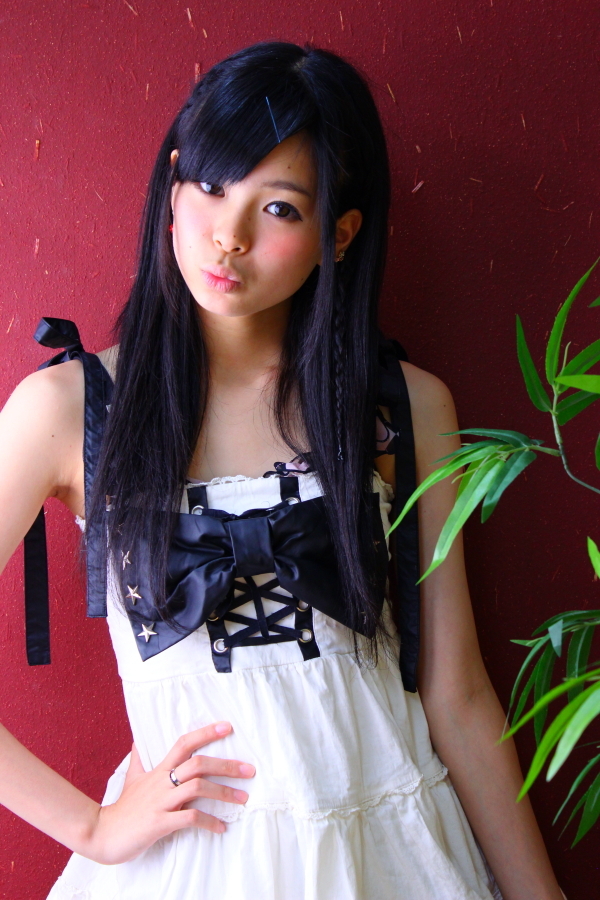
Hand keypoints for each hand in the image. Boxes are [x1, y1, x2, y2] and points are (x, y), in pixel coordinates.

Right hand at [82, 721, 254, 863]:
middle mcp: (161, 782)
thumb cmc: (122, 807)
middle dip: (226, 765)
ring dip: (224, 793)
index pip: (184, 743)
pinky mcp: (160, 823)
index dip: (206, 733)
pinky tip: (221, 827)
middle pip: (198, 763)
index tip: (228, 726)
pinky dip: (209, 821)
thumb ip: (139, 760)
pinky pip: (190, 818)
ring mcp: (161, 802)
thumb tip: (137, 741)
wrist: (102, 834)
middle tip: (249, 770)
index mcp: (158, 770)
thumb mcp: (131, 778)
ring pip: (197, 788)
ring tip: (243, 799)